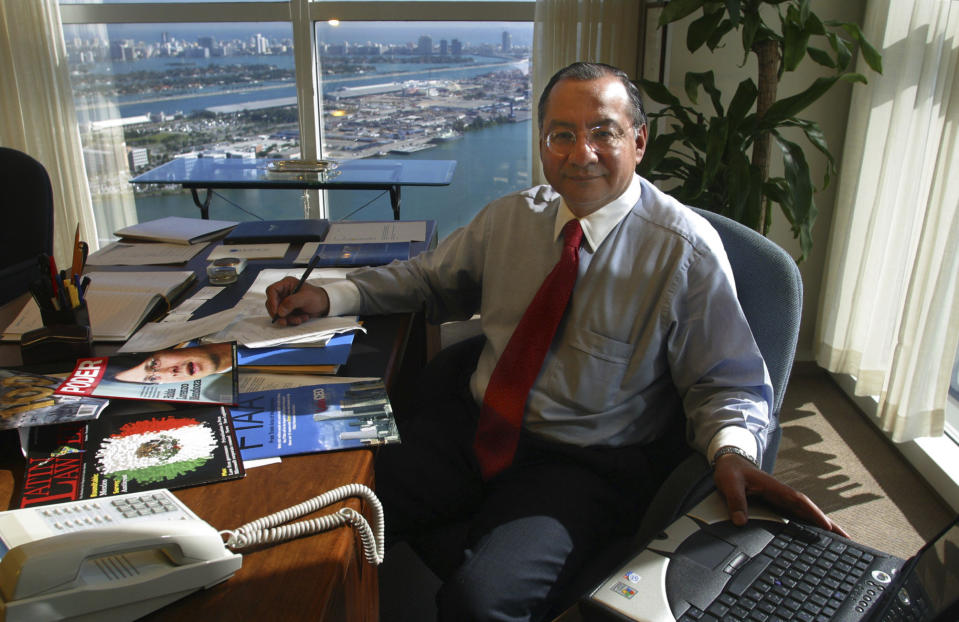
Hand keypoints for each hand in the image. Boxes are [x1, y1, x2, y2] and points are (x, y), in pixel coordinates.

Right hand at [265, 276, 330, 325]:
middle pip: (271, 303)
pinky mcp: (287, 310)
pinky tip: (302, 318)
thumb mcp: (306, 298)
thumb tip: (280, 311)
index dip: (272, 301)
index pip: (272, 290)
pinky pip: (283, 318)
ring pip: (277, 313)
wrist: (324, 305)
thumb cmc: (317, 297)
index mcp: (286, 284)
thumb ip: (292, 302)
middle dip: (279, 314)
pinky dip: (291, 320)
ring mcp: (285, 302)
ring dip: (287, 319)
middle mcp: (283, 292)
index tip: (277, 312)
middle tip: (286, 320)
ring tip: (300, 319)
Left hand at [713, 453, 849, 537]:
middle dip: (827, 523)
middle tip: (846, 538)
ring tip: (839, 540)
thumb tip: (740, 522)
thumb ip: (735, 501)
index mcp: (774, 488)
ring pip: (805, 513)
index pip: (798, 501)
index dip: (813, 513)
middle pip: (809, 509)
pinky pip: (796, 515)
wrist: (730, 462)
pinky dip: (809, 523)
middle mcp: (782, 494)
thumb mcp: (730, 484)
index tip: (827, 526)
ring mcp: (781, 499)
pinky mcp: (777, 504)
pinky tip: (815, 534)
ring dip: (821, 524)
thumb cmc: (731, 471)